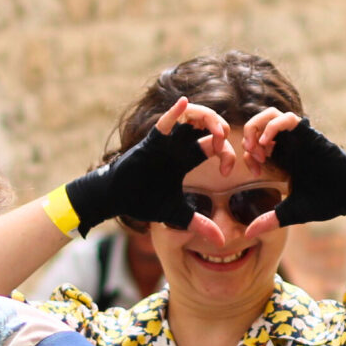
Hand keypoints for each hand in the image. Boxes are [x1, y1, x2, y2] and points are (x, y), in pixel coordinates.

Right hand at [63, 99, 228, 239]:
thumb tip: (221, 242)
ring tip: (217, 130)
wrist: (118, 200)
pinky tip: (184, 103)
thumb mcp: (178, 215)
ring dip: (207, 118)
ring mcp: (166, 141)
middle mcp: (179, 146)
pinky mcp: (152, 141)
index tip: (227, 171)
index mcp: (187, 159)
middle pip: (205, 125)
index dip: (227, 154)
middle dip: (221, 128)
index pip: (214, 146)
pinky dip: (175, 112)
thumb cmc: (143, 202)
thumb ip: (200, 224)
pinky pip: (164, 122)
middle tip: (224, 140)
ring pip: (190, 116)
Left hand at [237, 110, 345, 234]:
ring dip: (259, 127)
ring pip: (271, 113)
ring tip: (259, 146)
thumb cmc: (327, 202)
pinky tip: (268, 143)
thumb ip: (270, 220)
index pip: (257, 144)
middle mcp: (290, 145)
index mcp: (284, 159)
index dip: (249, 155)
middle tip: (252, 153)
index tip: (256, 172)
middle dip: (249, 134)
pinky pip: (288, 118)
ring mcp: (299, 138)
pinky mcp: (310, 135)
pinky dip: (273, 126)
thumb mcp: (291, 212)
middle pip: (261, 122)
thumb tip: (248, 235)